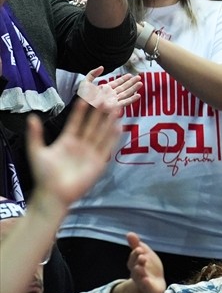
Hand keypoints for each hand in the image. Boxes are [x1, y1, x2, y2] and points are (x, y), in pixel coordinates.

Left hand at [26, 99, 119, 213]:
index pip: (75, 122)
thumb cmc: (44, 175)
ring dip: (108, 122)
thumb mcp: (36, 151)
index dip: (80, 112)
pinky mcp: (99, 163)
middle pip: (91, 125)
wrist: (54, 194)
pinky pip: (107, 147)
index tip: (85, 98)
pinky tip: (118, 126)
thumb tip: (32, 117)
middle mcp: (80, 145)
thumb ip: (35, 135)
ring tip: (115, 108)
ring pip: (101, 134)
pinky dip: (113, 137)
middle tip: (105, 98)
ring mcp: (90, 153)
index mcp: (66, 141)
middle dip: (98, 113)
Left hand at [76, 67, 141, 114]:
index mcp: (105, 88)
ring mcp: (114, 100)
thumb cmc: (82, 96)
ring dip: (134, 88)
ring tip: (140, 83)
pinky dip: (132, 99)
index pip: (117, 83)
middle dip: (132, 82)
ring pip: (126, 93)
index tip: (130, 75)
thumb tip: (102, 67)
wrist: (83, 106)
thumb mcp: (86, 82)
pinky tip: (138, 95)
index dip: (124, 78)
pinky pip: (125, 102)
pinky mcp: (115, 106)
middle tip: (139, 77)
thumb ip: (93, 73)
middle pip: (124, 87)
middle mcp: (111, 94)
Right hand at [125, 232, 164, 292]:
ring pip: (139, 278)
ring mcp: (143, 282)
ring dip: (139, 273)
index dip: (135, 255)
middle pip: (135, 268)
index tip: (139, 249)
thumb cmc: (148, 267)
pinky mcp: (150, 290)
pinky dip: (146, 284)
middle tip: (142, 257)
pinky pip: (147, 288)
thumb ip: (136, 245)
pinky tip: (146, 280)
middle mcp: (137, 274)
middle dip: (137, 262)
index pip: (133, 259)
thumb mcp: (144, 254)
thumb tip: (129, 233)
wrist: (155, 285)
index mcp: (135, 265)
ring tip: (140, 268)